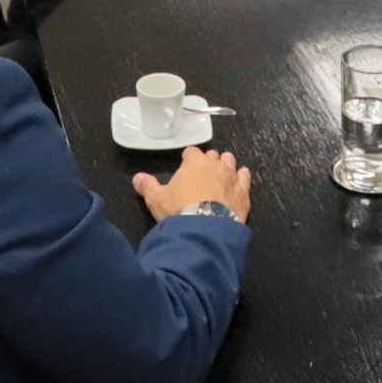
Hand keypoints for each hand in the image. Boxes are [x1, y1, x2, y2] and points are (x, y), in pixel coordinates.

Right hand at [134, 147, 252, 222]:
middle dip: (209, 161)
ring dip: (226, 165)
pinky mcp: (243, 192)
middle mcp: (215, 165)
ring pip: (230, 163)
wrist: (204, 230)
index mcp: (195, 163)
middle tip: (204, 171)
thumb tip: (137, 177)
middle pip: (213, 156)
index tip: (186, 163)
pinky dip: (242, 177)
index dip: (189, 157)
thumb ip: (147, 186)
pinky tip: (240, 178)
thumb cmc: (178, 210)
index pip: (192, 152)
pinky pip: (245, 177)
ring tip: (222, 172)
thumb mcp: (156, 199)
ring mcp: (231, 177)